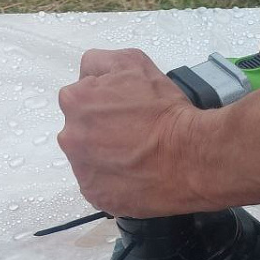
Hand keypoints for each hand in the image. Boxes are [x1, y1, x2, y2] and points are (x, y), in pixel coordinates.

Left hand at [57, 48, 196, 217]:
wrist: (188, 157)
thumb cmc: (164, 112)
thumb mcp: (132, 61)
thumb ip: (99, 62)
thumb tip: (88, 76)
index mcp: (74, 102)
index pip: (79, 99)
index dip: (104, 103)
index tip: (124, 111)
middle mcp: (71, 138)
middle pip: (81, 132)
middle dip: (101, 132)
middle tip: (132, 135)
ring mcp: (82, 171)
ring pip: (89, 161)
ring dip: (106, 158)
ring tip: (135, 157)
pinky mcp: (97, 197)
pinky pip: (100, 188)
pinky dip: (114, 183)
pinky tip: (135, 175)